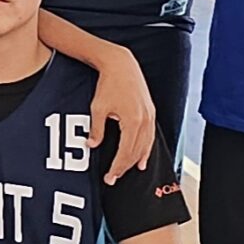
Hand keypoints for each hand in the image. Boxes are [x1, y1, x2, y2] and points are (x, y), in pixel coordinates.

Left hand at [87, 49, 155, 180]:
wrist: (122, 65)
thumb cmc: (108, 85)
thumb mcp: (98, 108)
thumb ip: (97, 129)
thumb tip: (92, 145)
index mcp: (132, 122)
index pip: (125, 152)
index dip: (117, 167)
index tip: (109, 177)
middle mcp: (145, 121)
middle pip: (136, 152)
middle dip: (124, 167)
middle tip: (113, 178)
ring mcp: (150, 116)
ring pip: (145, 146)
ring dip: (136, 160)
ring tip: (128, 172)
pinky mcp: (151, 112)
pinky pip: (150, 137)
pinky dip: (146, 149)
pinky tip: (142, 158)